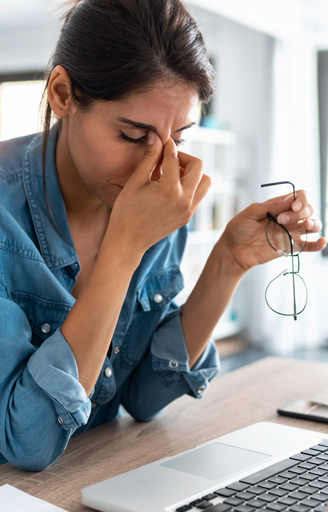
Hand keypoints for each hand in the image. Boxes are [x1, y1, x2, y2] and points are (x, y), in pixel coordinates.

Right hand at [103, 132, 211, 255]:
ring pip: (205, 182)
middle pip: (198, 166)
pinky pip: (199, 195)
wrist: (128, 242)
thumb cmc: (126, 212)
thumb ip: (149, 158)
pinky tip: (173, 187)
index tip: (162, 141)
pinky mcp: (188, 217)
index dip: (167, 146)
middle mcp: (185, 199)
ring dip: (193, 173)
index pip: (174, 157)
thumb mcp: (135, 182)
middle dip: (184, 158)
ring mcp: (189, 210)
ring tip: (174, 174)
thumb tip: (156, 137)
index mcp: (170, 189)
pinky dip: (191, 186)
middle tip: (169, 159)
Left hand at [220, 190, 326, 272]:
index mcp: (279, 205)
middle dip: (299, 212)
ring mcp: (291, 232)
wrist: (233, 250)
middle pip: (308, 209)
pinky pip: (309, 245)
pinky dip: (318, 244)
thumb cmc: (239, 229)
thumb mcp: (250, 213)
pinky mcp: (291, 247)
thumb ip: (270, 206)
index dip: (301, 199)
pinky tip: (322, 242)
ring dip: (314, 223)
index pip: (300, 197)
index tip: (292, 206)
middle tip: (281, 220)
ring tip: (306, 225)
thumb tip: (290, 199)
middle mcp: (288, 217)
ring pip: (313, 225)